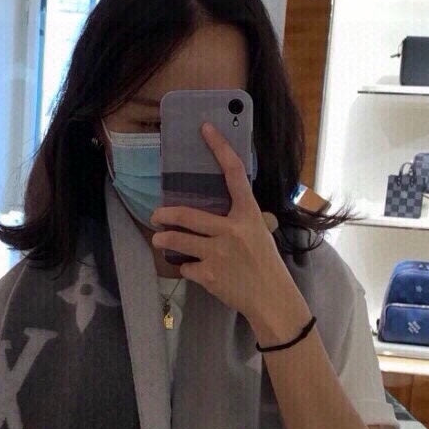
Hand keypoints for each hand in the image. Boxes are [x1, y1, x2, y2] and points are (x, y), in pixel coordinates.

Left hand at [148, 121, 300, 327]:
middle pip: (187, 215)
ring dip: (163, 240)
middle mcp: (231, 230)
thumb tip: (222, 209)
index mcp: (248, 215)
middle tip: (156, 215)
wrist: (271, 299)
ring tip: (159, 239)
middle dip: (165, 215)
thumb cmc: (266, 265)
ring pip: (177, 241)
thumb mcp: (260, 234)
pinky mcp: (208, 274)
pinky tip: (194, 269)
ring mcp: (218, 253)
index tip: (205, 129)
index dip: (219, 148)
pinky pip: (186, 266)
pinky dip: (186, 267)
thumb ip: (242, 220)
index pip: (234, 174)